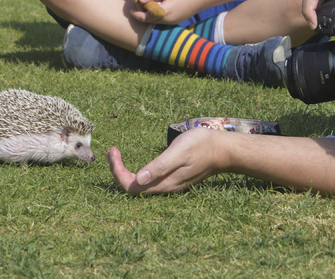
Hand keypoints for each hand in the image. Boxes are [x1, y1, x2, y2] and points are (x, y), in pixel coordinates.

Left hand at [108, 129, 225, 194]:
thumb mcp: (179, 152)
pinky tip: (134, 160)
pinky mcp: (172, 178)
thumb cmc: (202, 146)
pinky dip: (135, 171)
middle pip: (132, 187)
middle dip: (117, 170)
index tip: (114, 151)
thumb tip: (138, 179)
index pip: (131, 186)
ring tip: (116, 154)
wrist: (223, 150)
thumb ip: (160, 166)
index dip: (117, 171)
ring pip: (139, 185)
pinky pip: (147, 180)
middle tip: (112, 150)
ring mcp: (169, 184)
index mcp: (164, 182)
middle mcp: (164, 187)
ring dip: (124, 170)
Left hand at [130, 0, 205, 24]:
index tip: (130, 9)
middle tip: (138, 5)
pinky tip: (156, 7)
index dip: (136, 14)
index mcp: (163, 13)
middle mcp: (166, 21)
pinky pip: (162, 20)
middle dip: (141, 14)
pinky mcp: (175, 21)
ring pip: (155, 21)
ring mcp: (171, 22)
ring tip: (146, 5)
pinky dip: (156, 15)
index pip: (144, 18)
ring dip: (149, 15)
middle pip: (149, 21)